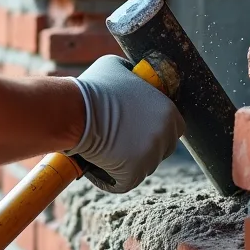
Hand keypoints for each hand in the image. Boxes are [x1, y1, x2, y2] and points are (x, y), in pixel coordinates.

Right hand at [66, 55, 184, 192]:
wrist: (75, 111)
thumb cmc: (94, 88)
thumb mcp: (119, 68)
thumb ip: (135, 78)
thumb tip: (134, 77)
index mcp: (168, 111)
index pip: (174, 127)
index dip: (156, 128)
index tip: (138, 128)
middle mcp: (165, 135)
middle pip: (163, 148)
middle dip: (146, 147)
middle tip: (123, 141)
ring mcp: (151, 156)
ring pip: (145, 166)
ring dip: (130, 162)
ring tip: (108, 150)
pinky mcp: (134, 173)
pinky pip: (128, 181)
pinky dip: (115, 178)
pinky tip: (102, 167)